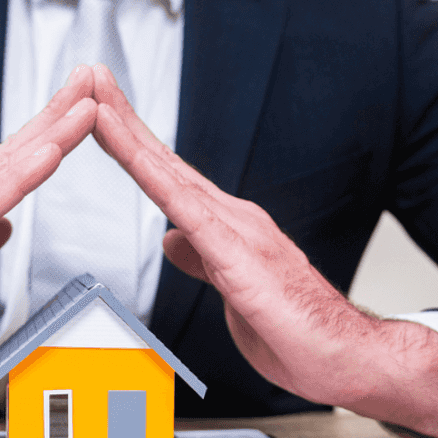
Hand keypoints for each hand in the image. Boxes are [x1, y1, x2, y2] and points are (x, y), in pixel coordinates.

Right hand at [0, 67, 99, 437]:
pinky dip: (21, 175)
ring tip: (84, 106)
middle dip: (52, 116)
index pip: (2, 170)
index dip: (43, 139)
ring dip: (48, 134)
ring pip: (3, 169)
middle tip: (89, 81)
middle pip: (6, 155)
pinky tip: (49, 153)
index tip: (77, 112)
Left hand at [89, 66, 437, 437]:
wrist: (347, 359)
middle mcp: (233, 218)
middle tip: (90, 78)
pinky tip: (126, 150)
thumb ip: (203, 262)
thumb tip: (173, 240)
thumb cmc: (299, 334)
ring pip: (169, 174)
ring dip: (129, 133)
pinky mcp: (238, 253)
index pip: (169, 180)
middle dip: (124, 120)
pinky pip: (184, 205)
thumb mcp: (234, 294)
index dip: (132, 146)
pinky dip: (150, 173)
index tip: (101, 114)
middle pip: (165, 163)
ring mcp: (238, 230)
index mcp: (227, 229)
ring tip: (97, 97)